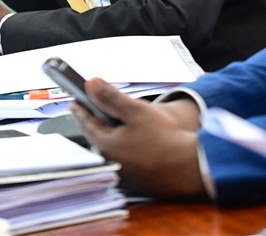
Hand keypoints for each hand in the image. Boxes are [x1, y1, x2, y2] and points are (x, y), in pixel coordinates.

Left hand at [71, 77, 206, 198]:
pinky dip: (123, 151)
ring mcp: (124, 176)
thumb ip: (111, 97)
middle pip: (97, 139)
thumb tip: (90, 83)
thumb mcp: (136, 111)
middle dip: (92, 125)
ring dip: (108, 139)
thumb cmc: (164, 139)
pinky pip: (124, 162)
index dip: (80, 110)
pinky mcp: (138, 182)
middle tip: (88, 113)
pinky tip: (131, 145)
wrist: (191, 168)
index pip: (86, 124)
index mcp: (106, 146)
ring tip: (109, 127)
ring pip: (110, 152)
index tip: (74, 102)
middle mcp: (111, 163)